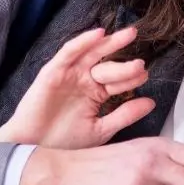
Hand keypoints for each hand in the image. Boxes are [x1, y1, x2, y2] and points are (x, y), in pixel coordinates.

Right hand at [0, 27, 154, 148]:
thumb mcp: (100, 130)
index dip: (132, 78)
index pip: (119, 82)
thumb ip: (124, 115)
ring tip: (130, 35)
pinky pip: (69, 53)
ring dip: (110, 43)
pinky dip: (83, 42)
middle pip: (109, 66)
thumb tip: (151, 102)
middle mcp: (84, 81)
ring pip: (93, 54)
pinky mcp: (53, 71)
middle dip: (126, 65)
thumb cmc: (62, 142)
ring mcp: (69, 74)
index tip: (146, 76)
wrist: (32, 150)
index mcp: (96, 94)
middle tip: (141, 63)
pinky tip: (99, 35)